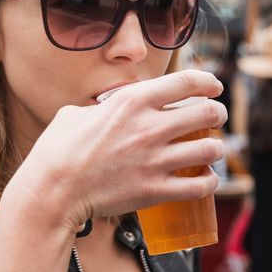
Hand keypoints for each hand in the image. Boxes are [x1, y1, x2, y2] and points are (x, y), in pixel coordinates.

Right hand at [8, 70, 226, 232]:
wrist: (53, 190)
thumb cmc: (58, 150)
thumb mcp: (76, 113)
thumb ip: (101, 107)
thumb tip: (107, 109)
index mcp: (132, 102)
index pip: (186, 82)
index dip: (208, 82)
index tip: (215, 87)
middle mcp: (149, 128)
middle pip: (206, 113)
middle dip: (218, 113)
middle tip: (217, 117)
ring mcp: (155, 160)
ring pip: (209, 149)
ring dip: (216, 148)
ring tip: (213, 149)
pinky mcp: (155, 190)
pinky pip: (199, 185)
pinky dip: (209, 181)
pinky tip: (206, 178)